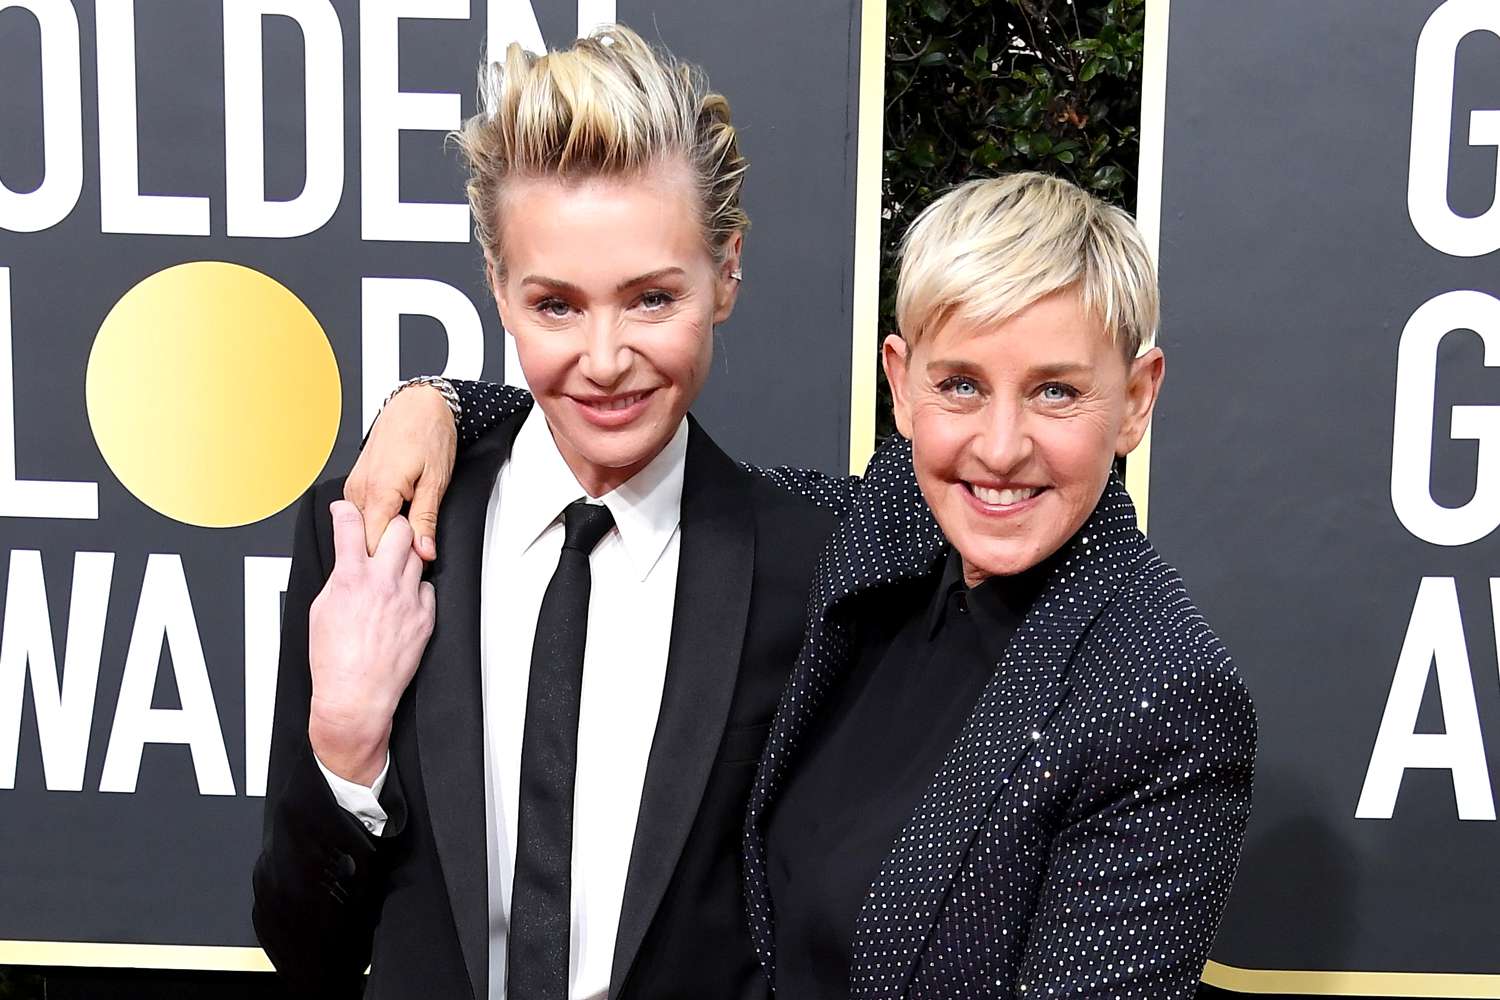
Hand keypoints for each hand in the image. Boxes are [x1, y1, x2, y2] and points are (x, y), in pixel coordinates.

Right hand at [307, 502, 435, 785]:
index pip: (350, 526)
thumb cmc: (334, 660)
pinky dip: (417, 588)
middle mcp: (382, 584)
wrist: (356, 696)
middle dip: (390, 524)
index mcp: (351, 579)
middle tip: (383, 533)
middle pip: (398, 529)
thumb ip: (338, 578)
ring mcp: (407, 599)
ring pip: (416, 555)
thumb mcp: (321, 610)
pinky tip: (405, 598)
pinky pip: (427, 587)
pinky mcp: (425, 617)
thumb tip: (345, 562)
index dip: (346, 510)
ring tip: (393, 568)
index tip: (345, 508)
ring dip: (405, 555)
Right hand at [345, 384, 456, 560]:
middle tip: (416, 545)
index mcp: (378, 491)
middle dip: (389, 547)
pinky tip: (400, 513)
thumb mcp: (436, 480)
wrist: (417, 404)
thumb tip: (424, 551)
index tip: (410, 564)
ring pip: (365, 526)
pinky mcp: (357, 483)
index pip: (373, 544)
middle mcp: (359, 489)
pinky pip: (365, 512)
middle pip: (367, 537)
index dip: (393, 558)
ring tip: (410, 525)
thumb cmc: (428, 432)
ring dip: (385, 532)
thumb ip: (426, 519)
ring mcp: (355, 486)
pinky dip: (381, 518)